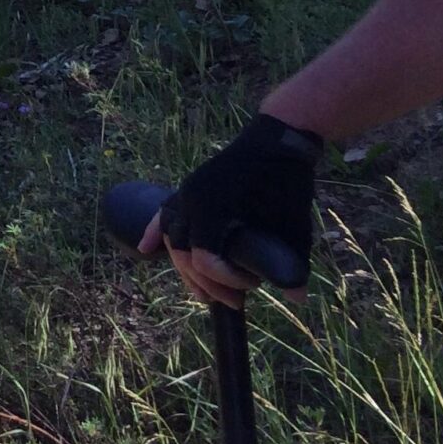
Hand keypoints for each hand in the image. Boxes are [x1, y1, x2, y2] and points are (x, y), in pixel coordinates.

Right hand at [145, 113, 321, 307]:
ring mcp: (187, 193)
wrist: (278, 143)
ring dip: (185, 266)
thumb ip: (292, 264)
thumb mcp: (294, 226)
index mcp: (215, 208)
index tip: (253, 284)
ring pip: (171, 237)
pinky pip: (164, 212)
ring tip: (204, 290)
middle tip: (234, 300)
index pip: (204, 257)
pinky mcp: (189, 189)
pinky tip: (144, 248)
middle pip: (182, 252)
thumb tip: (298, 299)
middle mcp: (192, 200)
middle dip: (205, 282)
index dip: (225, 280)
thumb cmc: (286, 183)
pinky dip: (153, 231)